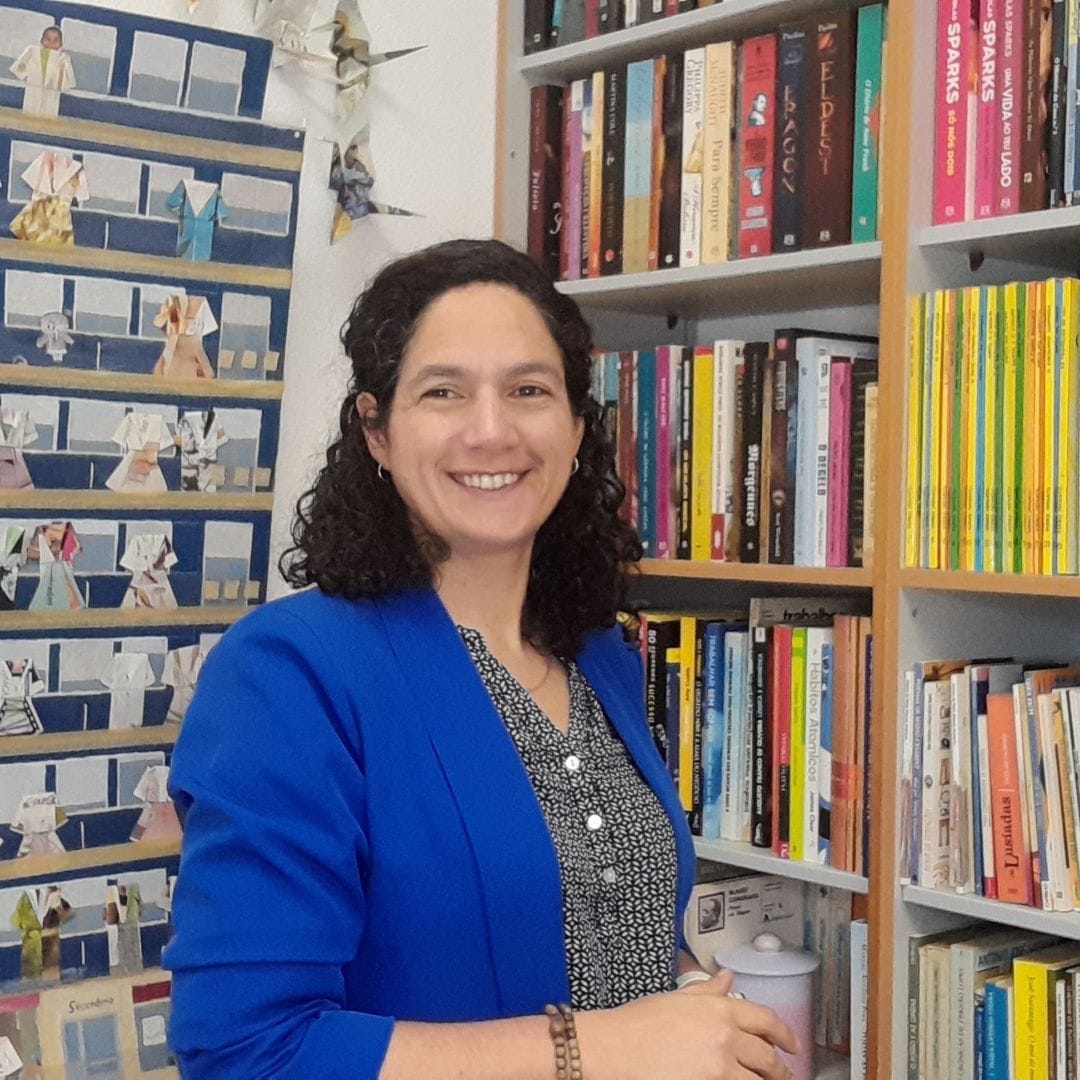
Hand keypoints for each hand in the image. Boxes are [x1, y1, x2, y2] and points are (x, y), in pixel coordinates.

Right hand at [575, 969, 798, 1079]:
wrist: (617, 1046)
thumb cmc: (639, 1022)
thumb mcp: (677, 998)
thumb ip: (708, 990)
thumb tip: (727, 977)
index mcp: (719, 1007)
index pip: (765, 1019)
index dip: (784, 1034)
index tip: (791, 1044)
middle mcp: (725, 1034)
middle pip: (768, 1055)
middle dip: (780, 1068)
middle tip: (784, 1074)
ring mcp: (720, 1064)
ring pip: (758, 1079)